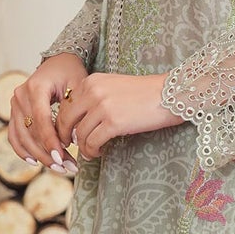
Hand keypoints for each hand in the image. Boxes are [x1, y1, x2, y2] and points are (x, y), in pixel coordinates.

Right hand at [8, 54, 83, 173]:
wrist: (58, 63)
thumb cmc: (70, 73)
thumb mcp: (78, 86)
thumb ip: (74, 110)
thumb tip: (72, 139)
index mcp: (36, 87)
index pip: (41, 119)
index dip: (50, 140)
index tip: (62, 156)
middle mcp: (20, 95)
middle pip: (30, 131)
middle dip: (47, 153)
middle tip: (65, 167)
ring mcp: (15, 104)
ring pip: (22, 137)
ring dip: (38, 155)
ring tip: (57, 167)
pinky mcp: (14, 112)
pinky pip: (14, 135)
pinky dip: (23, 150)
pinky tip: (35, 161)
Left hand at [64, 72, 183, 160]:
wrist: (170, 94)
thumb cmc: (145, 93)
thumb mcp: (114, 87)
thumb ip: (94, 97)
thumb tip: (79, 120)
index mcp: (91, 81)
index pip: (66, 104)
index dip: (64, 122)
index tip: (70, 132)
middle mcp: (93, 92)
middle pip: (66, 120)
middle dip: (66, 136)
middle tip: (73, 145)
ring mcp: (102, 107)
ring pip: (80, 134)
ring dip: (83, 147)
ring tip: (91, 151)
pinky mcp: (114, 123)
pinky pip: (93, 142)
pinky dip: (93, 151)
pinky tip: (100, 152)